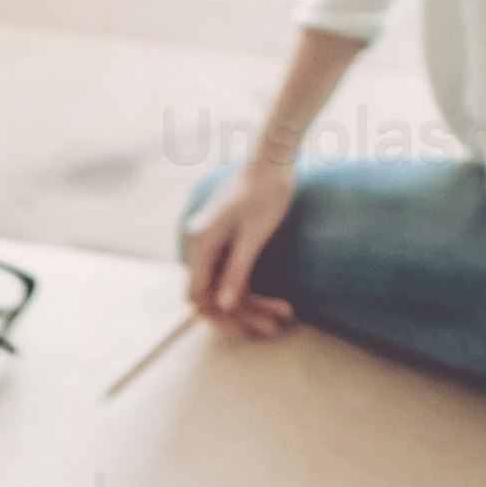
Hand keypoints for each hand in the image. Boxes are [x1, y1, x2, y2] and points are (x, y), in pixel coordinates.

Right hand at [182, 164, 302, 341]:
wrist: (273, 158)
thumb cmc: (266, 191)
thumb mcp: (254, 234)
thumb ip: (236, 271)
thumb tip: (222, 305)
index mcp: (201, 243)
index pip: (199, 296)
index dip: (222, 317)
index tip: (251, 328)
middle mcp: (200, 245)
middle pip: (212, 297)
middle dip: (243, 315)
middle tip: (275, 328)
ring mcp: (212, 244)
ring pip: (226, 290)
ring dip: (253, 306)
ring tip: (286, 316)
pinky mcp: (226, 242)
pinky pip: (234, 276)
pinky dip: (254, 290)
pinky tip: (280, 302)